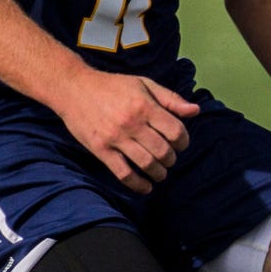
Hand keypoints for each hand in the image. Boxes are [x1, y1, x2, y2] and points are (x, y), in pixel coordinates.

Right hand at [57, 71, 197, 194]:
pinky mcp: (100, 149)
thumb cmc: (112, 86)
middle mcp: (132, 123)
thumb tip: (196, 111)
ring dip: (159, 173)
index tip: (181, 144)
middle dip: (172, 159)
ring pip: (146, 164)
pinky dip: (138, 184)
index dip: (184, 142)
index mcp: (145, 106)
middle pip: (163, 151)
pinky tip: (146, 187)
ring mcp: (115, 138)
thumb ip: (171, 99)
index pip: (176, 131)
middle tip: (170, 159)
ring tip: (160, 172)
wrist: (74, 88)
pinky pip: (123, 173)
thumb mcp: (144, 84)